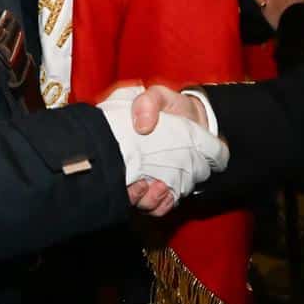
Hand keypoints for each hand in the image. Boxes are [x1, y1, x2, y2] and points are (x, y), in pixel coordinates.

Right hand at [99, 88, 226, 215]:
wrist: (198, 120)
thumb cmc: (172, 107)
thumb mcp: (159, 95)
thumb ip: (148, 102)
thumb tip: (141, 125)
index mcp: (120, 143)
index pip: (105, 164)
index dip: (111, 174)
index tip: (128, 174)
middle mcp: (129, 165)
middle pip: (121, 189)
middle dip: (132, 194)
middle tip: (144, 183)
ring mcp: (146, 179)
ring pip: (138, 202)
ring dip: (148, 200)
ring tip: (161, 187)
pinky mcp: (163, 190)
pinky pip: (157, 207)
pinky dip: (161, 205)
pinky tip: (168, 194)